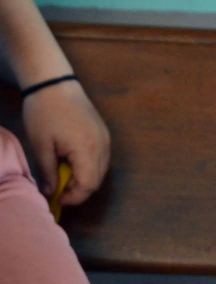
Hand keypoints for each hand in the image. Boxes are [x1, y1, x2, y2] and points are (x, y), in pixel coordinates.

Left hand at [22, 79, 109, 204]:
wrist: (55, 84)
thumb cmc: (44, 113)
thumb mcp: (41, 145)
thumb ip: (48, 172)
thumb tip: (52, 192)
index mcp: (87, 150)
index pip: (88, 185)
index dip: (74, 197)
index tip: (57, 198)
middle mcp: (102, 147)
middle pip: (97, 181)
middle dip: (79, 190)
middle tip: (58, 190)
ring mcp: (106, 140)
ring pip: (101, 171)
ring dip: (85, 179)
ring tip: (64, 175)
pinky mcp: (104, 134)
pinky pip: (101, 159)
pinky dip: (89, 167)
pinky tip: (73, 162)